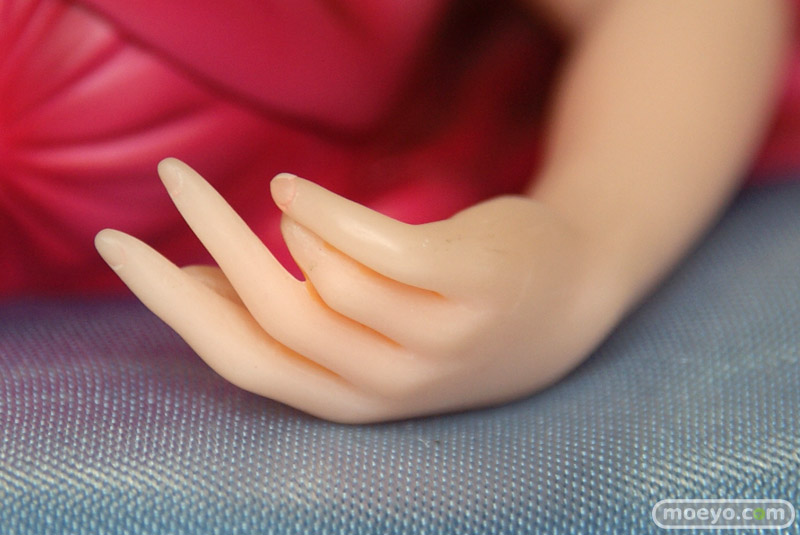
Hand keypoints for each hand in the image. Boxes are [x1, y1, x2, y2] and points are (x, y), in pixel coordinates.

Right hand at [96, 159, 614, 422]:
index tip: (118, 244)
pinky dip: (324, 211)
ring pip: (321, 285)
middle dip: (202, 243)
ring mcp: (436, 340)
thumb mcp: (363, 331)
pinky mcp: (472, 287)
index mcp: (350, 398)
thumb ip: (287, 313)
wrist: (565, 298)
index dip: (171, 302)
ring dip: (284, 229)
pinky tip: (296, 190)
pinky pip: (378, 250)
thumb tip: (194, 275)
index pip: (240, 359)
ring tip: (288, 204)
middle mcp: (389, 384)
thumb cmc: (447, 311)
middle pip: (271, 321)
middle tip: (167, 177)